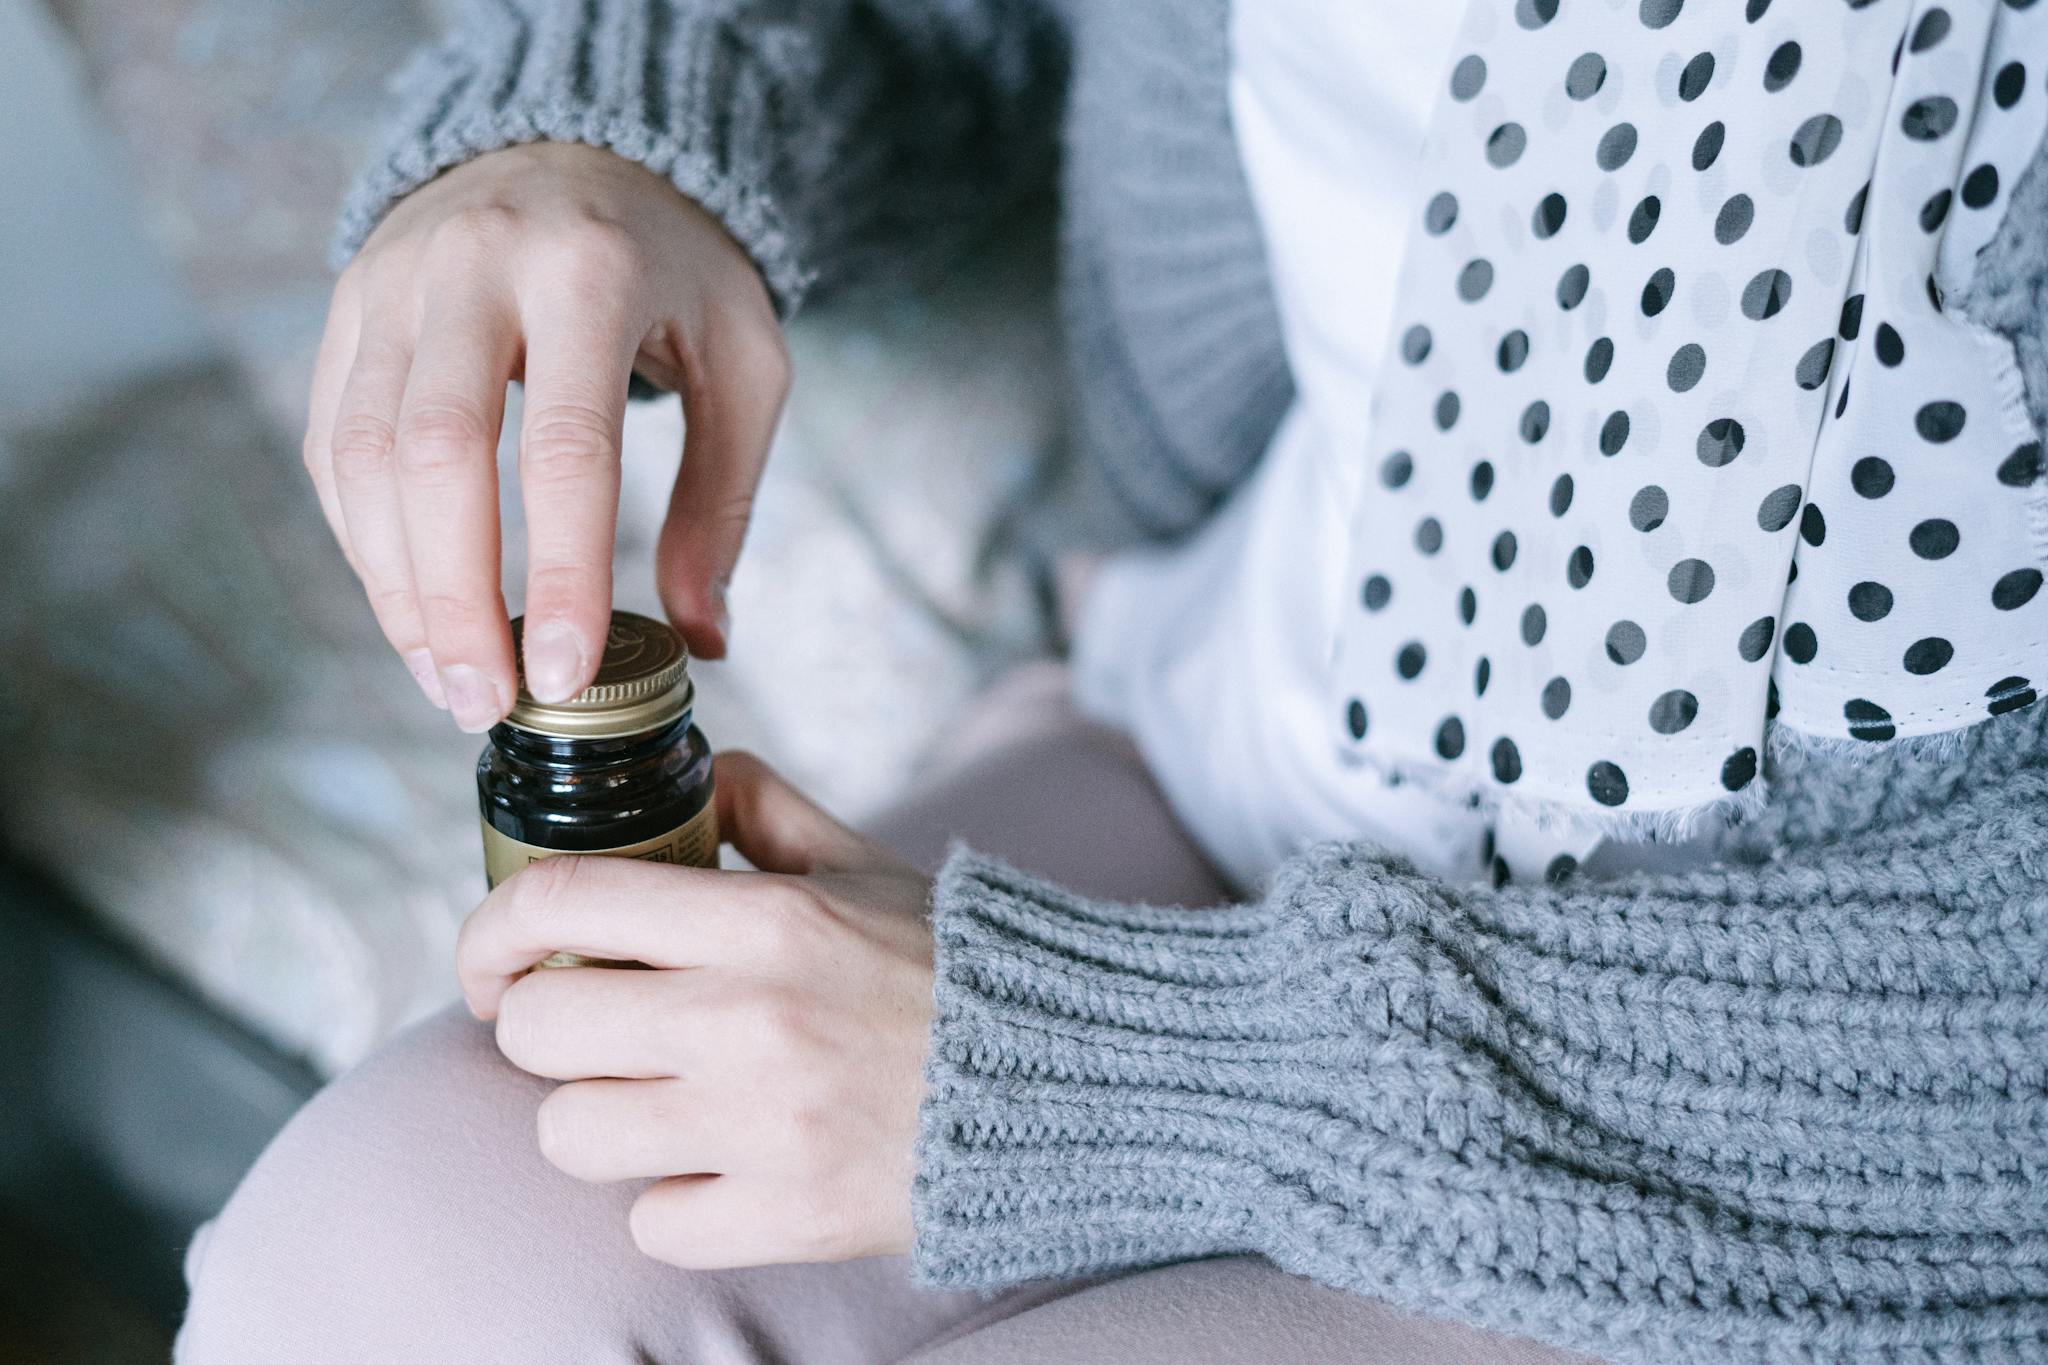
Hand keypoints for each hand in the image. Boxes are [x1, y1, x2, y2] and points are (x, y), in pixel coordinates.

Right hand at [305, 142, 789, 729]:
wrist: (578, 146)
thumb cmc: (674, 268)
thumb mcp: (742, 363)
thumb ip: (724, 500)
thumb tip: (705, 639)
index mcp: (590, 274)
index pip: (564, 446)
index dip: (558, 573)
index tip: (560, 676)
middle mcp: (474, 267)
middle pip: (435, 456)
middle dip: (453, 600)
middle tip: (485, 702)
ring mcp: (393, 283)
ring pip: (359, 456)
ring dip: (395, 587)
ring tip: (447, 679)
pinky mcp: (346, 309)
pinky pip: (329, 443)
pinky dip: (364, 541)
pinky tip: (410, 608)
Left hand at [456, 752, 934, 1267]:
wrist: (1068, 1080)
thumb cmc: (958, 968)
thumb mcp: (866, 864)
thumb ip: (766, 809)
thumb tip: (689, 776)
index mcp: (768, 920)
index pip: (561, 901)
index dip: (492, 927)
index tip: (495, 956)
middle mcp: (751, 1021)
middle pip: (538, 1027)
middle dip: (543, 1023)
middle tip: (590, 1025)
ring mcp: (764, 1128)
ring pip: (571, 1133)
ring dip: (598, 1115)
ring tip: (655, 1098)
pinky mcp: (786, 1217)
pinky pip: (651, 1220)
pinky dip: (673, 1198)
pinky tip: (721, 1163)